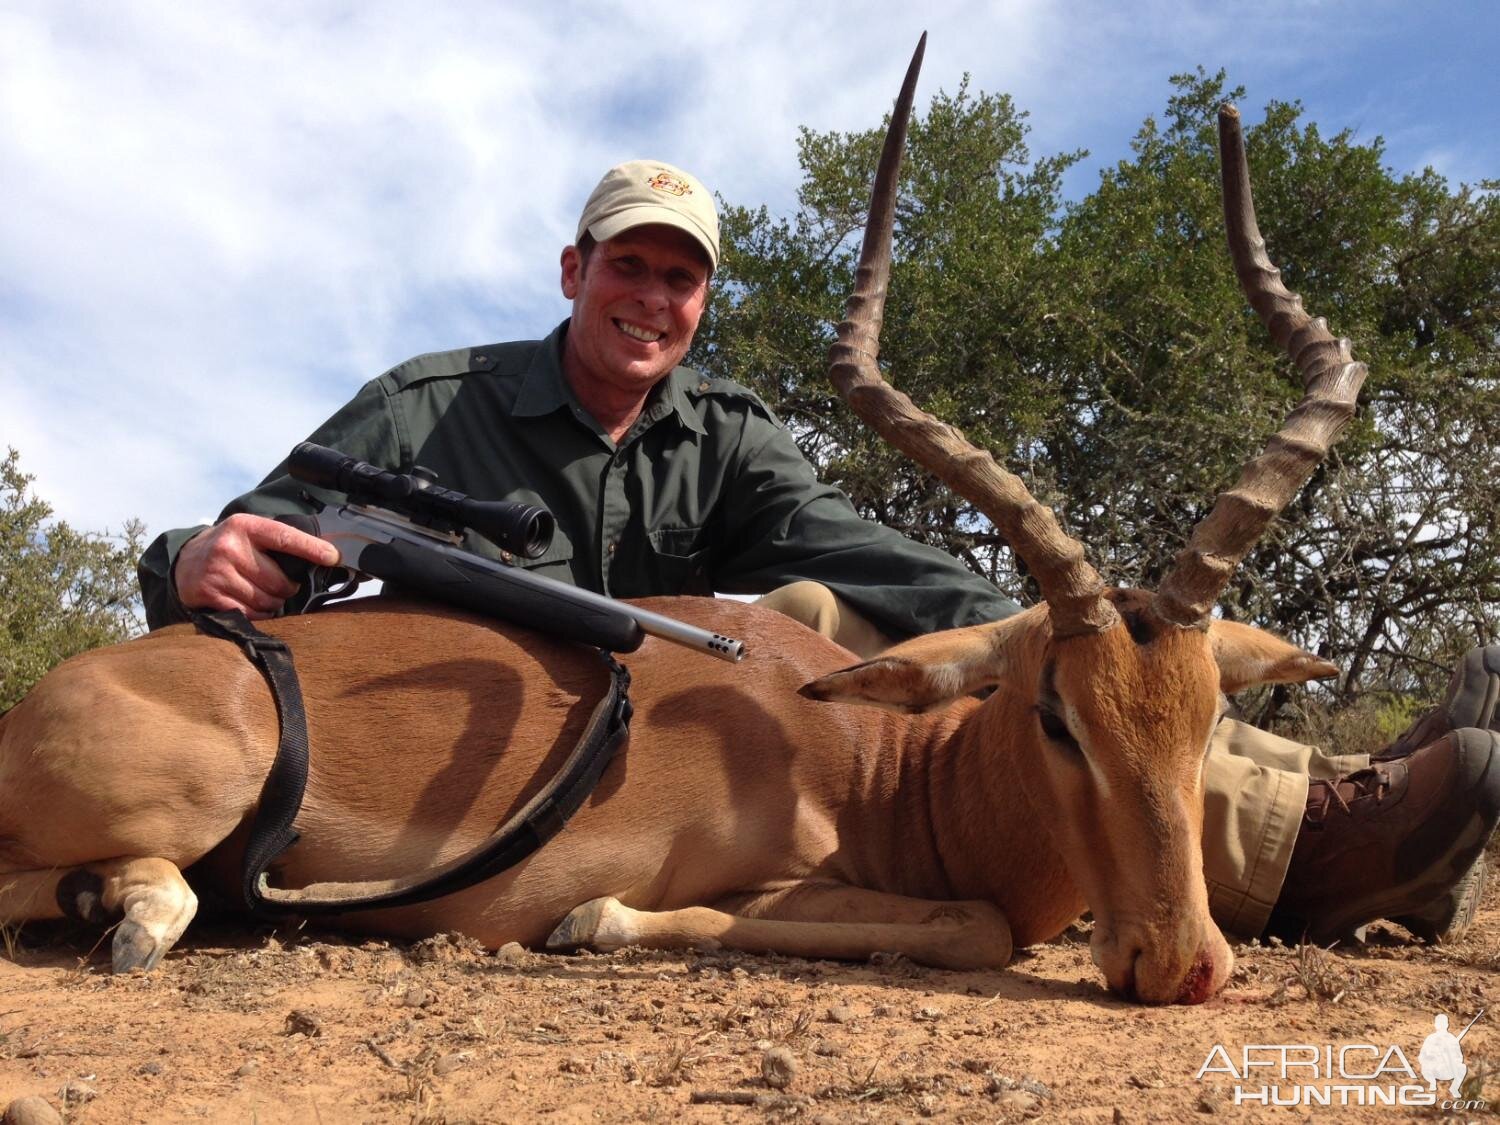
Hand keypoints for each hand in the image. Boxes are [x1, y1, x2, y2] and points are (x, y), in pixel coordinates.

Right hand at [174, 513, 340, 618]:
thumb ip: (279, 541)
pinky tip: (250, 603)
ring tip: (265, 593)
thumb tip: (324, 556)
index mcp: (245, 526)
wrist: (183, 561)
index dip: (312, 548)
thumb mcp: (249, 532)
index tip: (334, 557)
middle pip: (280, 581)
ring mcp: (217, 572)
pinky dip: (257, 614)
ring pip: (267, 601)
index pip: (285, 537)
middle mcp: (229, 547)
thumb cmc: (229, 547)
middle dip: (288, 588)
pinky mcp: (209, 594)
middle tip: (283, 586)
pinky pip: (250, 613)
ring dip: (274, 603)